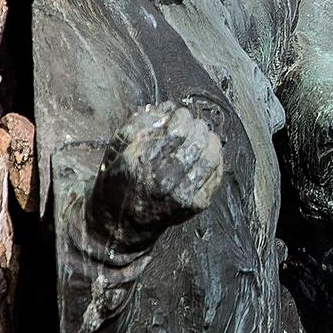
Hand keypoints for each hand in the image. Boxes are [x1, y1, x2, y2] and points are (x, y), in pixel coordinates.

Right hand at [92, 101, 222, 249]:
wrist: (120, 225)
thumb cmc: (118, 180)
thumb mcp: (116, 149)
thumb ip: (137, 124)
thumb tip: (165, 107)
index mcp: (139, 163)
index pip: (176, 130)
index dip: (181, 116)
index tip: (178, 114)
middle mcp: (161, 180)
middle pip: (196, 140)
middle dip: (197, 125)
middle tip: (193, 123)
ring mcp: (180, 195)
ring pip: (210, 156)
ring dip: (211, 139)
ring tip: (205, 135)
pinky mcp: (195, 204)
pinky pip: (216, 174)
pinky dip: (216, 158)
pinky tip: (208, 153)